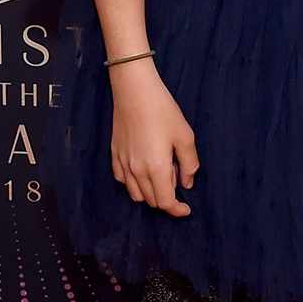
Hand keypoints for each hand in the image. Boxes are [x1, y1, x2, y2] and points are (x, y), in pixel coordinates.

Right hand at [109, 63, 199, 215]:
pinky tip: (143, 169)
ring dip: (151, 193)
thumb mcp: (185, 135)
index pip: (165, 202)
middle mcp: (137, 171)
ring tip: (162, 172)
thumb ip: (189, 163)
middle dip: (167, 198)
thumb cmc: (163, 111)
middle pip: (152, 200)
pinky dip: (135, 184)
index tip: (186, 209)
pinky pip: (123, 181)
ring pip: (136, 194)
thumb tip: (187, 184)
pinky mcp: (114, 156)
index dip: (177, 210)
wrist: (134, 91)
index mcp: (156, 168)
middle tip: (177, 175)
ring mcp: (123, 164)